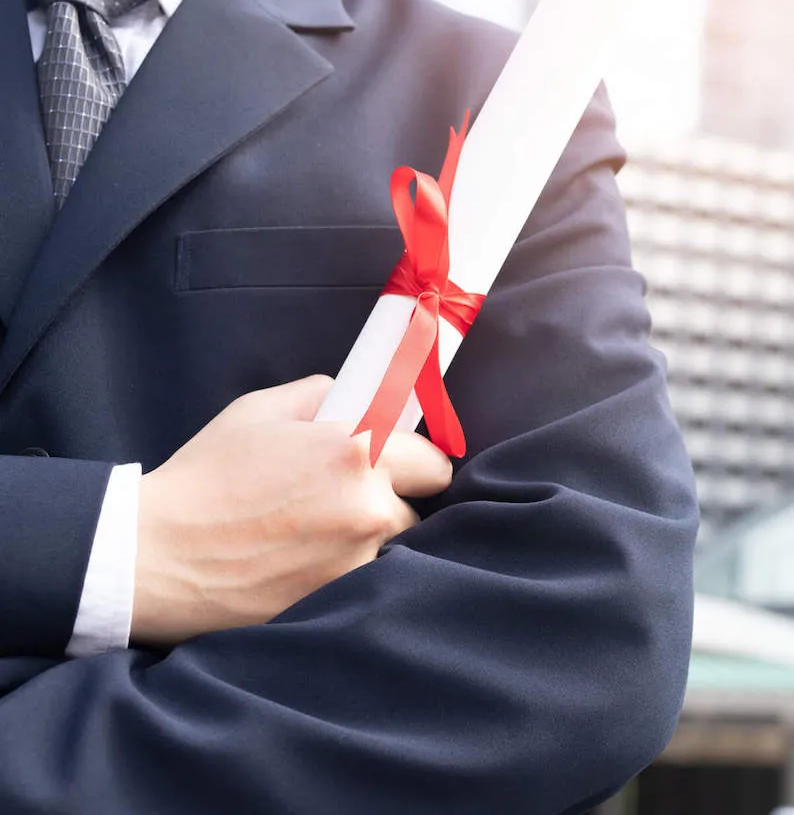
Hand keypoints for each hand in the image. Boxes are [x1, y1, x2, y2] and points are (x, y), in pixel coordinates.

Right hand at [131, 375, 452, 646]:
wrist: (156, 555)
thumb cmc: (206, 477)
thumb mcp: (260, 411)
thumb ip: (324, 395)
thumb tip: (363, 398)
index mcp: (357, 450)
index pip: (434, 462)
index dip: (414, 463)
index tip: (400, 466)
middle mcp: (369, 507)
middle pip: (417, 508)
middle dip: (390, 501)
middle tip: (342, 499)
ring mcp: (357, 559)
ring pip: (390, 547)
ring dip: (366, 539)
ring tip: (313, 535)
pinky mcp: (338, 600)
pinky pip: (363, 578)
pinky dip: (342, 571)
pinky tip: (300, 564)